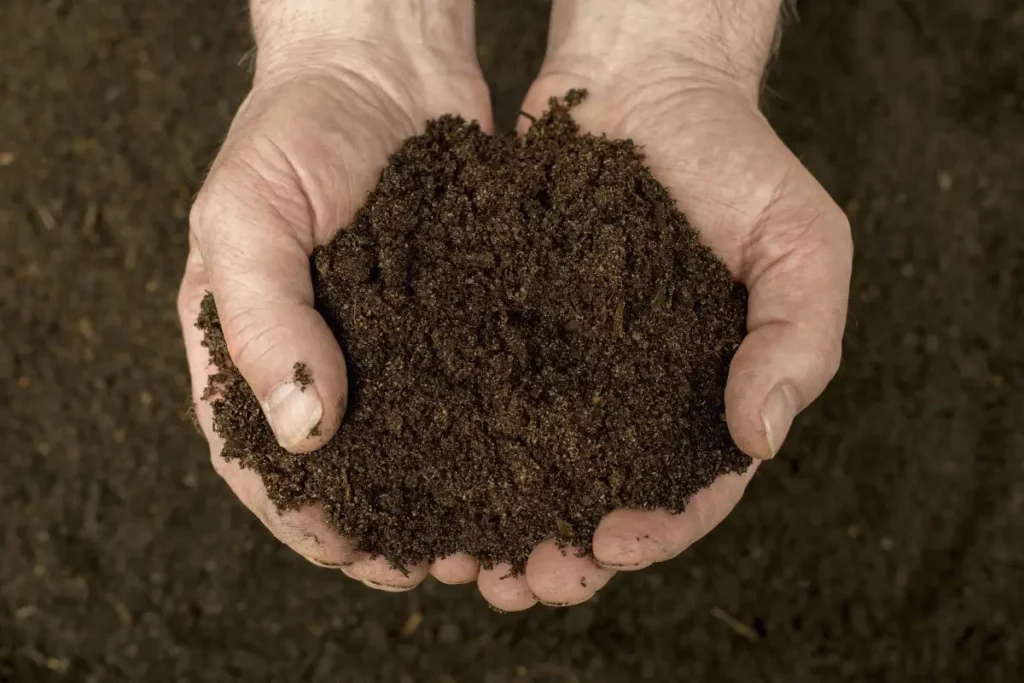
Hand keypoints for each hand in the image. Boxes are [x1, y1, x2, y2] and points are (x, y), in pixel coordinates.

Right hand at [178, 0, 492, 589]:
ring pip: (413, 449)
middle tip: (435, 571)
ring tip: (488, 543)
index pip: (262, 462)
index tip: (355, 558)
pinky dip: (487, 441)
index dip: (305, 520)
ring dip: (444, 503)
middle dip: (386, 531)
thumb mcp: (247, 215)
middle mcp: (321, 360)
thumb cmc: (294, 131)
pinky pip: (466, 395)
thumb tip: (306, 436)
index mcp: (249, 350)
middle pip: (346, 474)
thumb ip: (262, 323)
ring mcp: (387, 346)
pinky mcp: (450, 322)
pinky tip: (525, 470)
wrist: (381, 66)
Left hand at [482, 0, 851, 608]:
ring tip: (467, 560)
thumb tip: (760, 436)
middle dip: (565, 554)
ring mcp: (570, 369)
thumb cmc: (736, 161)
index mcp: (708, 395)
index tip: (611, 544)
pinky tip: (429, 477)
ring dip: (503, 524)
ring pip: (535, 471)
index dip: (657, 531)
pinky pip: (484, 400)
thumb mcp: (801, 242)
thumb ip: (799, 338)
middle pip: (603, 502)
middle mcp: (636, 396)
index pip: (692, 491)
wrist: (645, 86)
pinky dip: (461, 448)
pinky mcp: (510, 331)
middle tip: (523, 581)